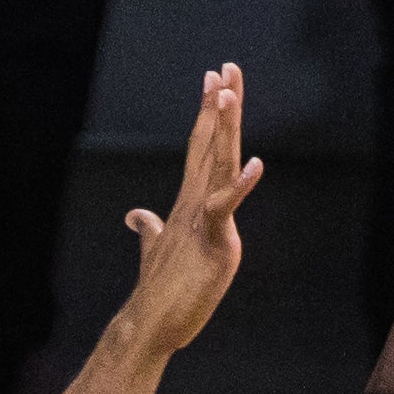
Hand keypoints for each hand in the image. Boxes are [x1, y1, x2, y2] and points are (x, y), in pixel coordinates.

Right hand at [117, 62, 261, 356]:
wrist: (150, 325)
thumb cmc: (160, 291)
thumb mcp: (158, 250)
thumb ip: (150, 228)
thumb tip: (136, 215)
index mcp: (189, 202)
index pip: (199, 148)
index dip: (208, 114)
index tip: (215, 80)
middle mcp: (195, 203)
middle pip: (209, 145)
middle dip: (218, 106)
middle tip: (225, 68)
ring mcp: (203, 220)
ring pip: (216, 165)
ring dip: (223, 129)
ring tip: (227, 93)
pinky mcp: (213, 242)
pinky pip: (226, 207)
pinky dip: (242, 185)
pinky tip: (257, 163)